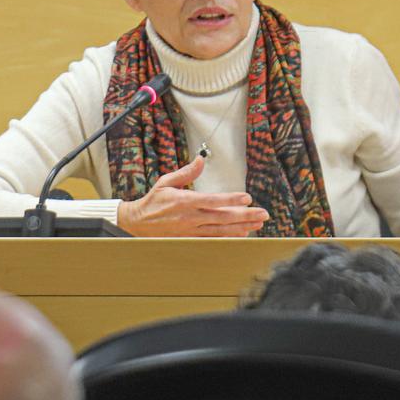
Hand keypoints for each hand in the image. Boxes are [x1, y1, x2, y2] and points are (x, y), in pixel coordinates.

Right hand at [116, 156, 269, 236]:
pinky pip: (213, 239)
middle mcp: (190, 217)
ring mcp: (191, 230)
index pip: (212, 200)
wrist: (137, 223)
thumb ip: (186, 172)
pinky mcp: (190, 239)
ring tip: (258, 224)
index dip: (231, 200)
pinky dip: (229, 237)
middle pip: (222, 217)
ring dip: (242, 227)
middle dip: (245, 216)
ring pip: (221, 230)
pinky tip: (242, 234)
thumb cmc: (153, 201)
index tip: (247, 198)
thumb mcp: (167, 182)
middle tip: (263, 214)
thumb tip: (200, 159)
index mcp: (184, 201)